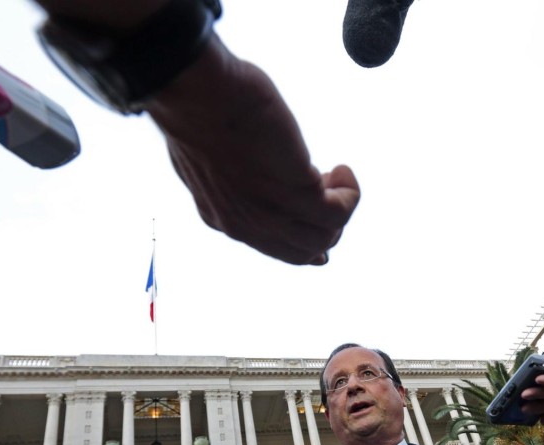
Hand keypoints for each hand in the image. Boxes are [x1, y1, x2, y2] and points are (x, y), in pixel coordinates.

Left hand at [147, 35, 360, 265]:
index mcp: (222, 216)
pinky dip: (349, 192)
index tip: (325, 219)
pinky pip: (338, 212)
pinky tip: (340, 168)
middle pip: (305, 251)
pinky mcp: (294, 191)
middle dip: (327, 222)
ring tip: (335, 174)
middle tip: (325, 182)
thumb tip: (246, 166)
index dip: (307, 241)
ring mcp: (270, 213)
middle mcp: (246, 224)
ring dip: (340, 206)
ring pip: (325, 237)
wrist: (194, 95)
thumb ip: (224, 171)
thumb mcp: (205, 151)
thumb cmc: (196, 106)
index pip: (274, 248)